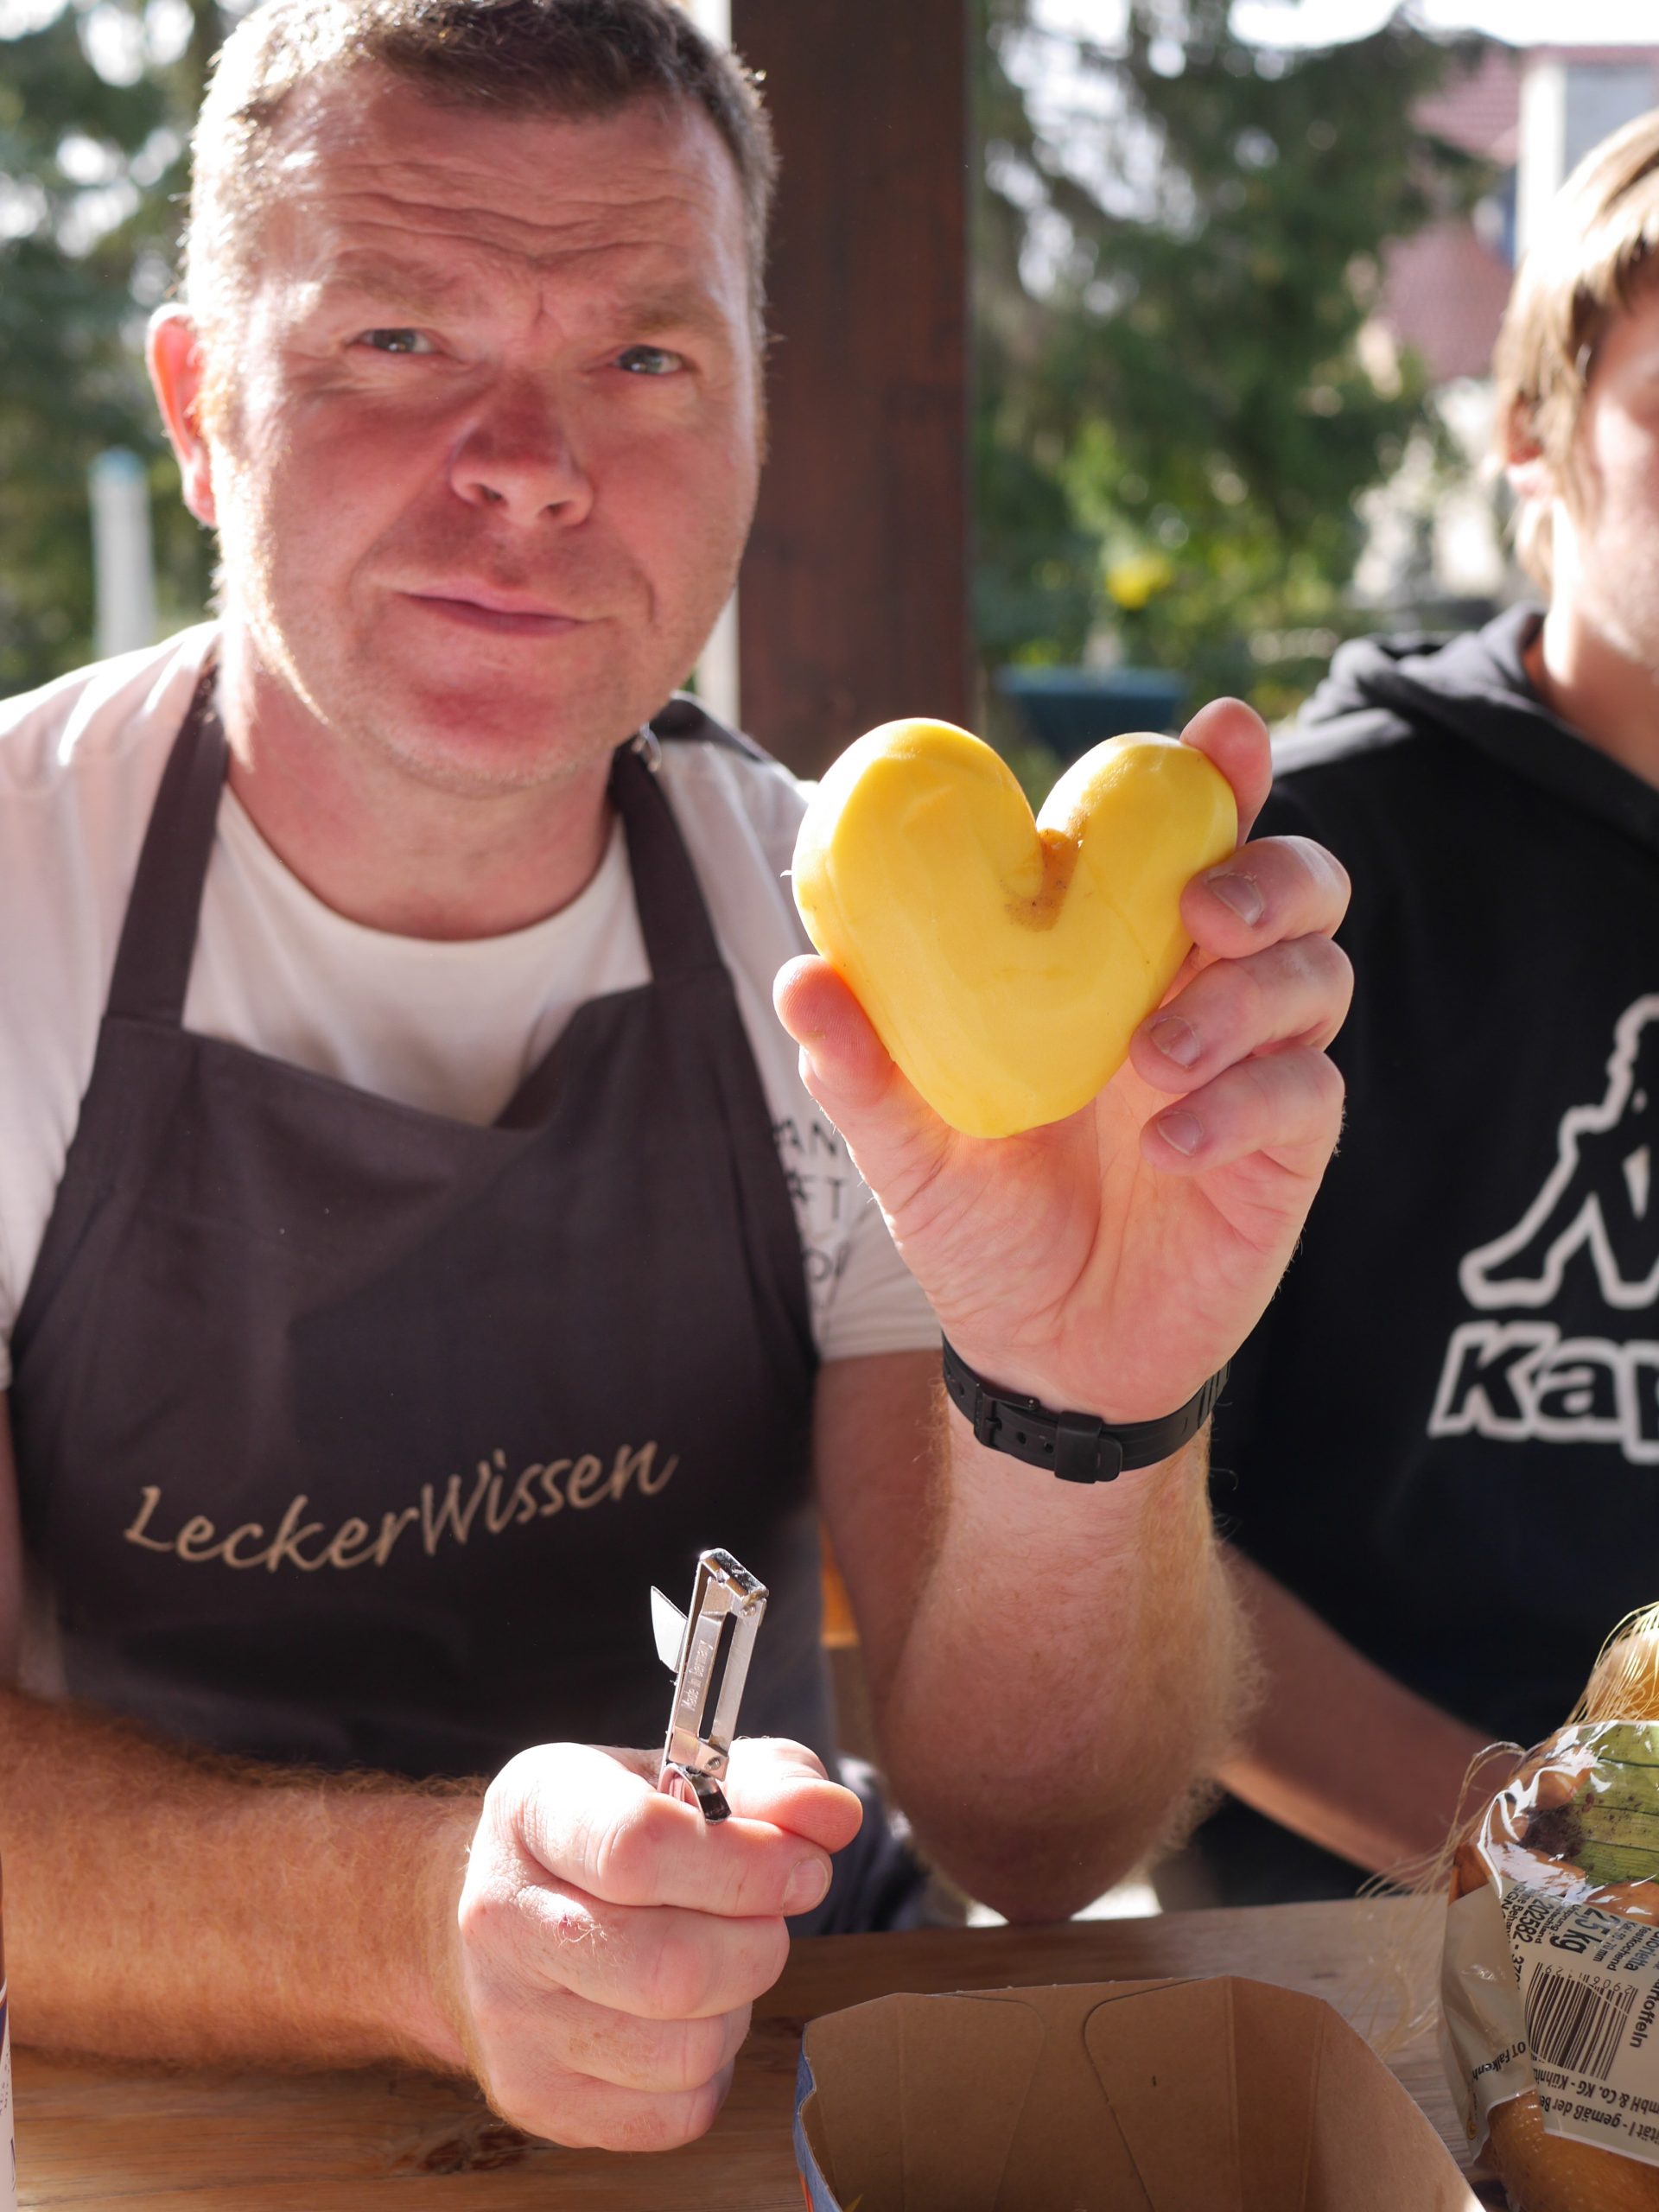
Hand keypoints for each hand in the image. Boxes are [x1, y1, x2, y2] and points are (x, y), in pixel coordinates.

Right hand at [445, 1739, 860, 2149]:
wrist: (509, 1912)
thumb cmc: (614, 1833)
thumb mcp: (681, 1776)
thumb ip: (769, 1782)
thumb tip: (834, 1816)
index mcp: (535, 1810)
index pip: (638, 1847)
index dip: (746, 1865)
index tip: (805, 1867)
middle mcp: (502, 1917)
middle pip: (671, 1969)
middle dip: (757, 1944)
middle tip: (768, 1918)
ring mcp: (510, 2021)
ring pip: (682, 2051)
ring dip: (736, 2007)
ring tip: (716, 1962)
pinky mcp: (536, 2099)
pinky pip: (675, 2115)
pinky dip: (710, 2070)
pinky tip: (684, 2019)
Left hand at [774, 698, 1351, 1422]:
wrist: (1044, 1353)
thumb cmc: (981, 1222)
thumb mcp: (908, 1148)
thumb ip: (865, 1066)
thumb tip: (802, 973)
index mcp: (1116, 958)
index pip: (1185, 840)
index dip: (1218, 776)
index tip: (1221, 734)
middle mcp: (1201, 993)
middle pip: (1296, 883)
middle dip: (1267, 872)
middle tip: (1199, 910)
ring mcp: (1256, 1067)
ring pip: (1317, 974)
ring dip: (1245, 997)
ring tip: (1151, 1058)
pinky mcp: (1288, 1150)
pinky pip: (1307, 1093)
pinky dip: (1244, 1104)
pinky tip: (1171, 1145)